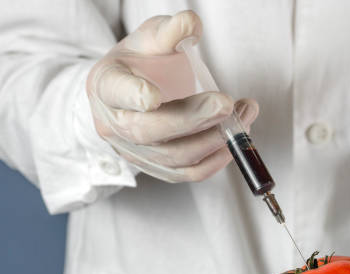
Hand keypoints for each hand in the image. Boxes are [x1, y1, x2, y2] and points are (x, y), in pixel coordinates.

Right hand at [86, 11, 258, 181]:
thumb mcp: (151, 38)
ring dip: (213, 139)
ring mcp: (135, 151)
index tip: (152, 96)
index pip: (116, 92)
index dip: (133, 96)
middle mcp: (114, 124)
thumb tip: (191, 24)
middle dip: (191, 119)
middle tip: (225, 105)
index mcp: (107, 85)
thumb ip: (170, 31)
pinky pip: (187, 173)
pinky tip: (235, 141)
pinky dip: (215, 160)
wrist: (135, 93)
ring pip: (173, 156)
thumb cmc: (142, 64)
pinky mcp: (158, 168)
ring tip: (243, 115)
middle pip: (147, 131)